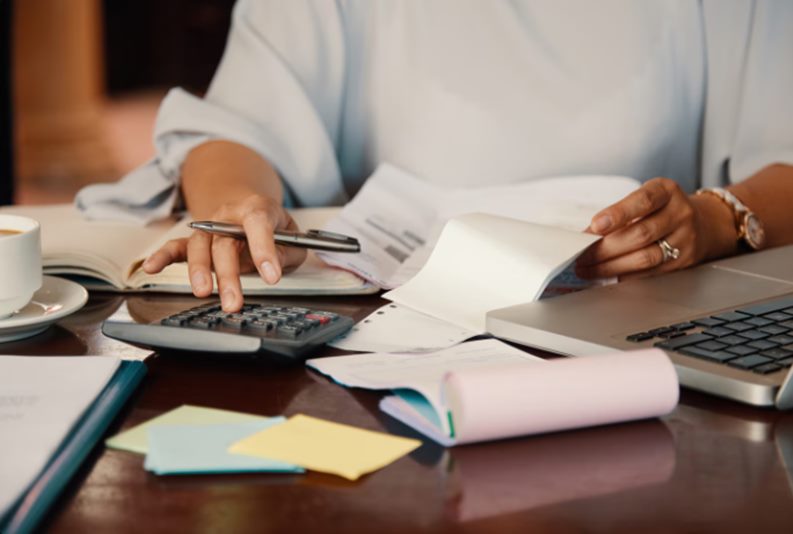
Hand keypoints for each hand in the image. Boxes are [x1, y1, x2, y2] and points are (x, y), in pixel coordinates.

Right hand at [142, 194, 306, 311]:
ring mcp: (209, 228)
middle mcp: (228, 216)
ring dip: (200, 271)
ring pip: (200, 247)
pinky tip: (151, 267)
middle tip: (234, 302)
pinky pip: (176, 247)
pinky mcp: (196, 241)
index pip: (259, 224)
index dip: (265, 249)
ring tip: (203, 293)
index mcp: (257, 209)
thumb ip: (287, 252)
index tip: (272, 276)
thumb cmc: (274, 227)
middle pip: (224, 242)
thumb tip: (272, 267)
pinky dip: (162, 256)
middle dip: (229, 274)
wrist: (251, 209)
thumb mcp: (293, 238)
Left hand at [575, 177, 735, 279]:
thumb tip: (586, 236)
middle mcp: (680, 213)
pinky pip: (650, 272)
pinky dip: (625, 275)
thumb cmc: (663, 209)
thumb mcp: (645, 199)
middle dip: (605, 248)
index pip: (643, 201)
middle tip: (581, 256)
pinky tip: (608, 275)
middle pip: (640, 234)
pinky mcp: (684, 261)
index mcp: (666, 191)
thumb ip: (618, 213)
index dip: (618, 213)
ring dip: (611, 266)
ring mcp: (685, 239)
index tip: (596, 225)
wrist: (704, 223)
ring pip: (645, 257)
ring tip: (588, 269)